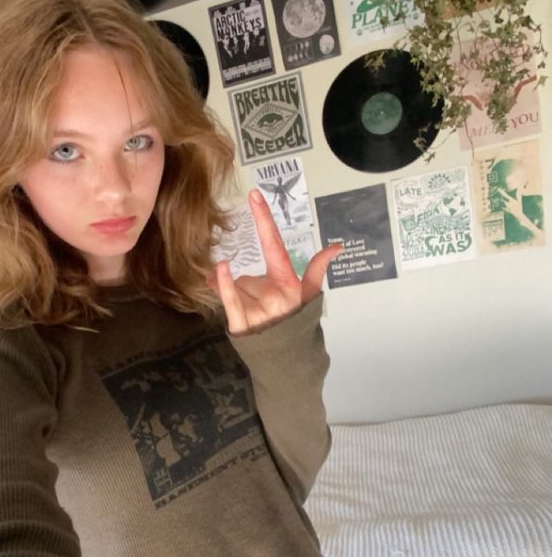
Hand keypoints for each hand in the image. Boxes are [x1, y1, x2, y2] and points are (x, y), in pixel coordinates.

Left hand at [208, 189, 343, 334]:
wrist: (288, 360)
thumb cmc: (296, 323)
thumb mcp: (309, 296)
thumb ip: (317, 269)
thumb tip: (337, 246)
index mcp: (288, 282)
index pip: (274, 244)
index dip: (264, 219)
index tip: (254, 195)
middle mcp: (274, 292)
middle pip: (248, 276)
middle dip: (251, 288)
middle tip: (265, 307)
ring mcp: (258, 308)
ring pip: (236, 286)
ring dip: (239, 297)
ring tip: (256, 316)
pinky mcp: (242, 323)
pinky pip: (229, 298)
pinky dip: (223, 284)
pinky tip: (219, 269)